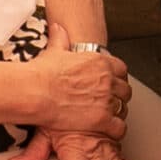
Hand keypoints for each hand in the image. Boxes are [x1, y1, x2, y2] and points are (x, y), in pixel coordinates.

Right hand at [7, 46, 130, 146]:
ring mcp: (106, 100)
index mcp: (100, 62)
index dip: (117, 78)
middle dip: (118, 97)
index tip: (111, 84)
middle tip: (108, 103)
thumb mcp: (55, 51)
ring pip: (123, 108)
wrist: (36, 92)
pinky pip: (119, 127)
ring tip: (107, 118)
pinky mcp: (101, 119)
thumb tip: (58, 29)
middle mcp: (107, 80)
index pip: (121, 70)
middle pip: (125, 90)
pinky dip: (115, 130)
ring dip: (116, 114)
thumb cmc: (43, 73)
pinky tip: (107, 130)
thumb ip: (61, 40)